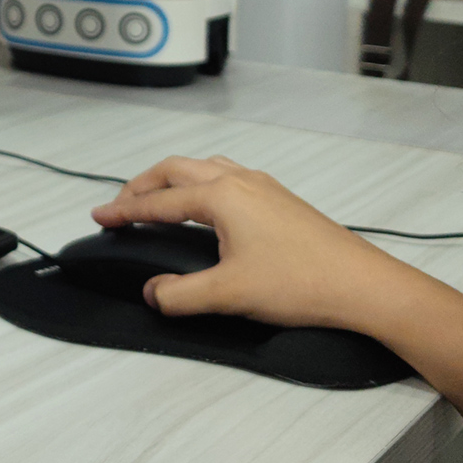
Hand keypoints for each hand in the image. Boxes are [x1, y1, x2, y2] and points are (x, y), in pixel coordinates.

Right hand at [91, 156, 415, 333]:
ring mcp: (265, 188)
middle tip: (121, 205)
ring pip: (205, 168)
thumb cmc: (304, 282)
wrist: (362, 285)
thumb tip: (153, 292)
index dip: (124, 211)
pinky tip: (207, 209)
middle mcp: (242, 181)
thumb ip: (180, 294)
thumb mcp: (229, 294)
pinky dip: (202, 185)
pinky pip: (229, 177)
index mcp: (222, 196)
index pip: (159, 201)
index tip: (101, 217)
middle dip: (143, 185)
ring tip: (158, 201)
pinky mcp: (282, 201)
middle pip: (177, 170)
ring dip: (174, 180)